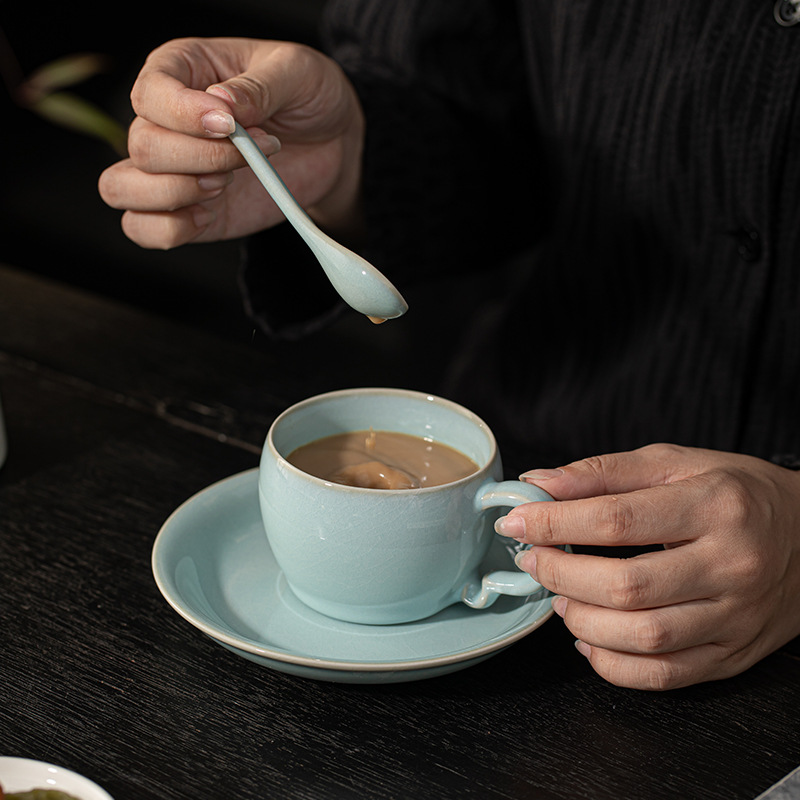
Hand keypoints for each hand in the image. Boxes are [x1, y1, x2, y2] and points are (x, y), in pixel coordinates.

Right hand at [98, 37, 364, 247]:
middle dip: (201, 159)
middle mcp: (164, 120)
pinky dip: (169, 229)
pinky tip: (208, 213)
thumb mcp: (298, 72)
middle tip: (251, 154)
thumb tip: (222, 103)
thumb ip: (259, 86)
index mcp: (181, 70)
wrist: (332, 144)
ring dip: (177, 193)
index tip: (230, 124)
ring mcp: (171, 169)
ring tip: (225, 184)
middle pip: (142, 146)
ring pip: (122, 188)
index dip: (184, 115)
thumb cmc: (308, 95)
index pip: (150, 94)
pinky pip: (142, 228)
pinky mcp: (185, 209)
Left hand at [495, 443, 799, 689]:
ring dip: (582, 621)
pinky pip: (664, 676)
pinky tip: (589, 638)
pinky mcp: (733, 654)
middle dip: (561, 574)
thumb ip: (603, 473)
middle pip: (625, 586)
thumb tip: (539, 484)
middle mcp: (731, 565)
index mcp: (716, 507)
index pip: (616, 520)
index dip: (553, 523)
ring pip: (643, 638)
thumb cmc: (737, 494)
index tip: (515, 522)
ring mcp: (735, 617)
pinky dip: (612, 664)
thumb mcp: (675, 464)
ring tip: (561, 597)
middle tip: (534, 561)